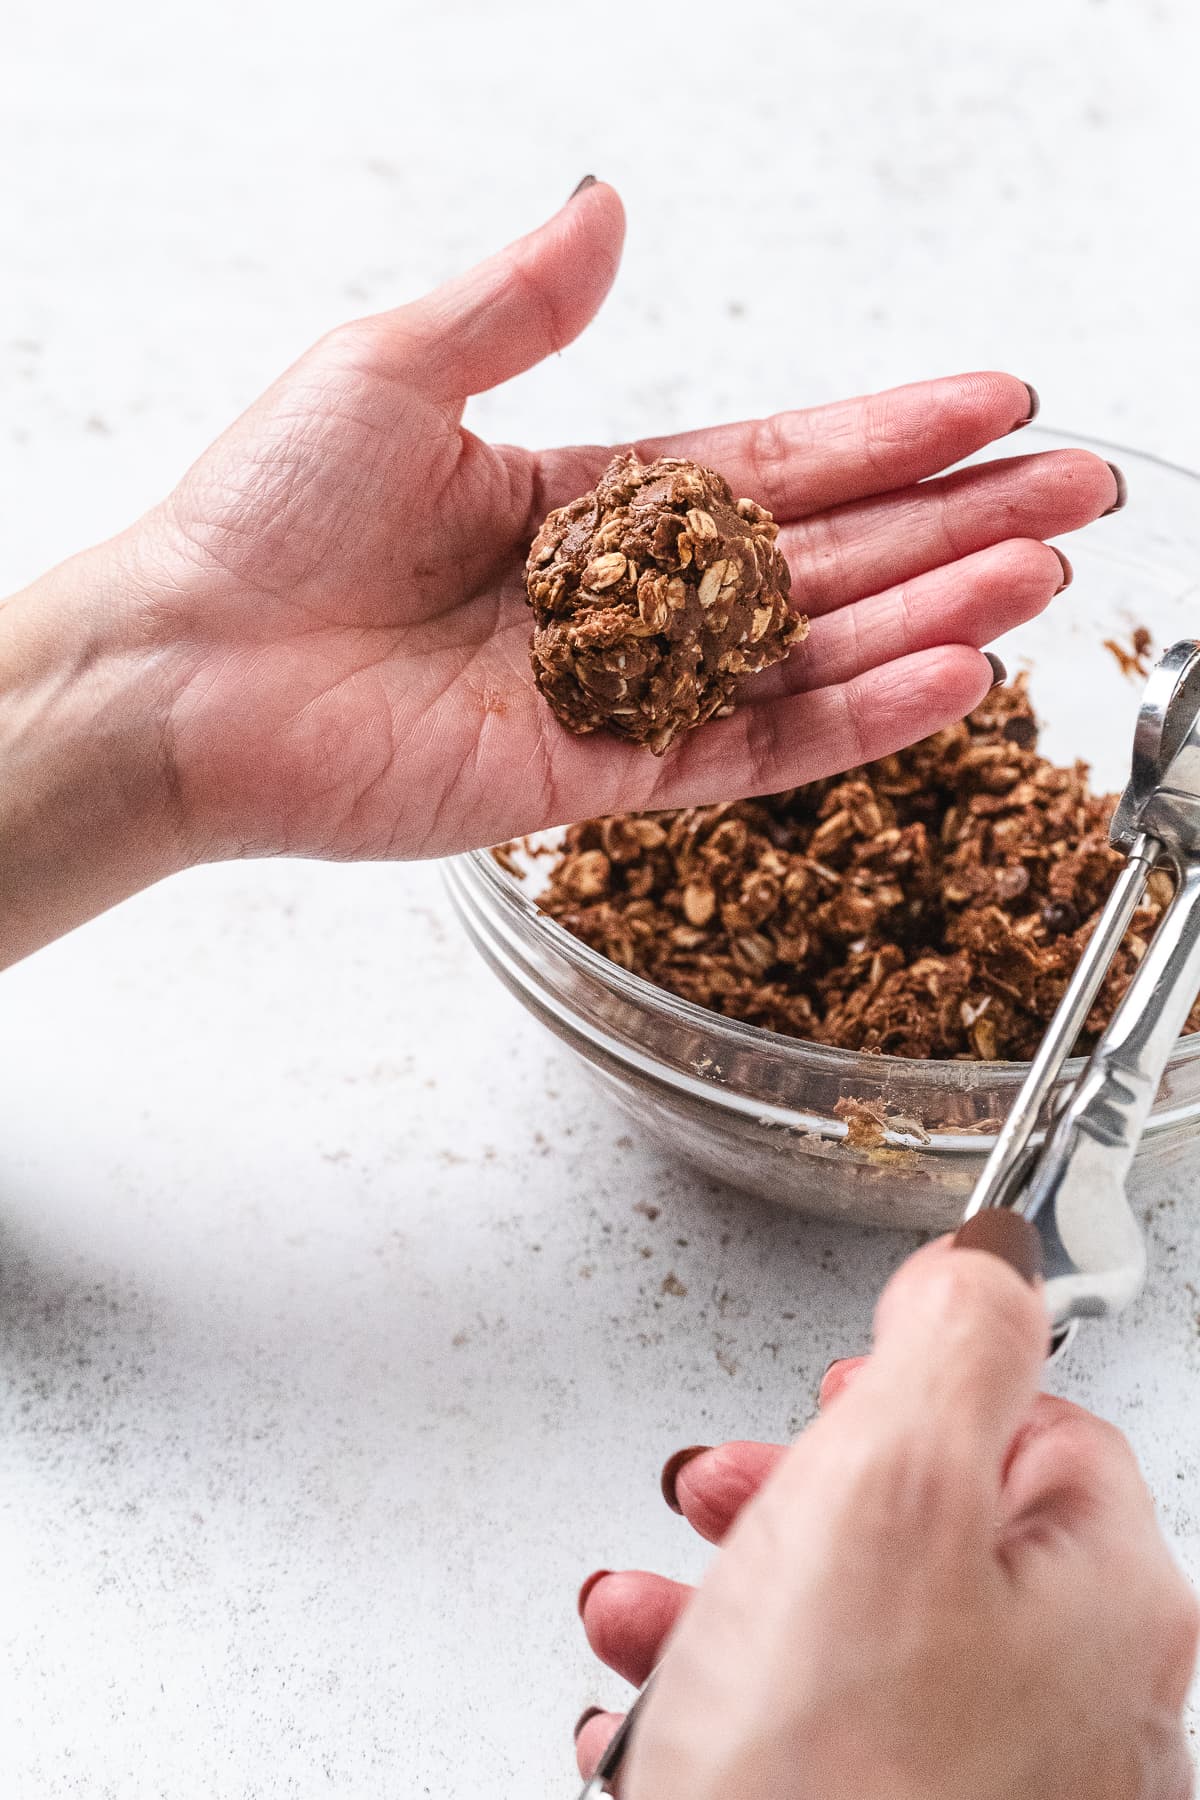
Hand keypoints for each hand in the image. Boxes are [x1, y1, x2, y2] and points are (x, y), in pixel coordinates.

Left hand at [2, 182, 1120, 962]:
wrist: (180, 674)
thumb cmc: (259, 520)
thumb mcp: (392, 366)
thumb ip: (518, 304)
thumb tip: (609, 204)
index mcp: (586, 498)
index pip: (776, 459)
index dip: (887, 431)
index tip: (994, 401)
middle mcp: (620, 599)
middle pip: (822, 555)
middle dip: (951, 521)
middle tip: (1075, 491)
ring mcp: (616, 694)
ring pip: (806, 655)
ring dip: (927, 615)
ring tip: (1037, 576)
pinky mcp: (596, 781)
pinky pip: (746, 748)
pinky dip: (848, 717)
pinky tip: (942, 678)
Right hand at [576, 1239, 1197, 1799]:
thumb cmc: (826, 1782)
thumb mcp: (883, 1484)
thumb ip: (951, 1339)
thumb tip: (994, 1260)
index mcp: (1108, 1608)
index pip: (1043, 1430)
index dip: (918, 1395)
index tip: (839, 1397)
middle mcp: (1083, 1721)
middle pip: (937, 1542)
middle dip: (799, 1499)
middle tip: (729, 1493)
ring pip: (860, 1648)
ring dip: (737, 1605)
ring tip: (648, 1611)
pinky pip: (823, 1751)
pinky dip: (732, 1714)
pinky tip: (649, 1726)